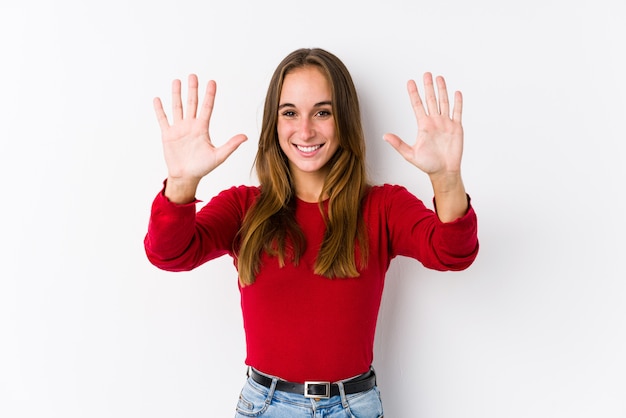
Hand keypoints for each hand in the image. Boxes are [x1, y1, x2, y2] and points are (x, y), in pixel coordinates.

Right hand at [153, 74, 246, 184]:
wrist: (186, 177)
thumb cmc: (202, 168)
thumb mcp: (219, 156)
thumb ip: (231, 145)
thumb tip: (245, 137)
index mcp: (202, 128)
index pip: (207, 107)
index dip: (209, 95)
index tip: (212, 82)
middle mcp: (190, 125)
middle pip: (192, 103)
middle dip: (192, 90)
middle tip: (193, 75)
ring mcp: (178, 129)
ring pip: (177, 108)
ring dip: (176, 95)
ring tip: (177, 81)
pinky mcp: (167, 135)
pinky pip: (163, 119)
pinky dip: (160, 110)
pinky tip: (158, 99)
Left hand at [384, 73, 467, 221]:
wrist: (444, 172)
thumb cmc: (428, 165)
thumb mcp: (410, 155)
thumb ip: (398, 144)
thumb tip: (384, 136)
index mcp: (423, 126)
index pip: (417, 105)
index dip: (414, 93)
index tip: (410, 82)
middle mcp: (434, 122)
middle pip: (431, 100)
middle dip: (428, 87)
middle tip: (426, 74)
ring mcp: (446, 123)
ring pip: (443, 102)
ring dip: (442, 90)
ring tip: (439, 78)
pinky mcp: (456, 128)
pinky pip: (457, 112)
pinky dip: (457, 102)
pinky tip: (456, 92)